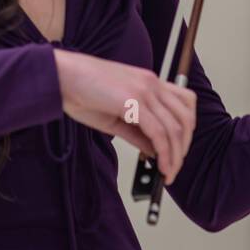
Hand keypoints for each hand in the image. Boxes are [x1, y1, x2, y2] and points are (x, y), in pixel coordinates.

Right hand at [53, 49, 196, 184]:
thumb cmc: (82, 92)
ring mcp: (145, 91)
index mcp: (149, 82)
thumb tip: (155, 150)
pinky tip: (161, 167)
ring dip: (175, 156)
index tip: (179, 150)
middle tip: (175, 167)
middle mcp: (152, 83)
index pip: (185, 104)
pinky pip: (159, 133)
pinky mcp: (135, 101)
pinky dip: (164, 154)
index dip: (187, 130)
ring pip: (175, 128)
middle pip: (186, 118)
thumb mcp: (116, 115)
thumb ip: (137, 131)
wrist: (62, 76)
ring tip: (169, 173)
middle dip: (184, 147)